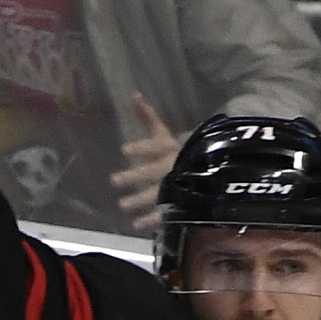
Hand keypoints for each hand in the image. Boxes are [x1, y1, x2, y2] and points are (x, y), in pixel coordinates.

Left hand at [110, 92, 181, 221]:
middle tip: (113, 180)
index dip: (141, 148)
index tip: (124, 150)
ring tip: (121, 205)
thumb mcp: (163, 134)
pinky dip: (152, 220)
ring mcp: (176, 187)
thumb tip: (134, 95)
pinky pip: (166, 212)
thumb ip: (148, 117)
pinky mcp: (178, 203)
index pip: (155, 146)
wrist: (208, 172)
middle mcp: (173, 167)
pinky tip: (136, 224)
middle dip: (134, 176)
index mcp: (170, 149)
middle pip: (152, 171)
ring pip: (158, 193)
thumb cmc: (177, 151)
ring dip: (139, 200)